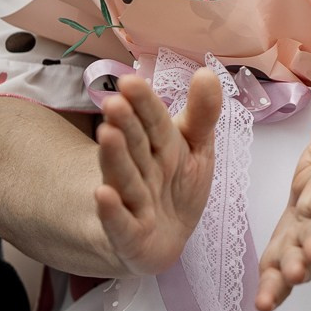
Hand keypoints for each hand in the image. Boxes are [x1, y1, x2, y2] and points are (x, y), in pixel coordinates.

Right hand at [93, 71, 221, 276]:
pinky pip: (120, 222)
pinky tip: (102, 194)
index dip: (145, 103)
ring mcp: (133, 202)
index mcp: (161, 145)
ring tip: (107, 134)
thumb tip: (207, 72)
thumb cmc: (177, 186)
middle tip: (115, 102)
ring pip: (125, 177)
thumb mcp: (196, 147)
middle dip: (127, 124)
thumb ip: (202, 114)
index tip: (132, 81)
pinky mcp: (129, 235)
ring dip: (116, 157)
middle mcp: (142, 169)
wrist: (161, 238)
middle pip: (136, 145)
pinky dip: (112, 211)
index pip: (154, 121)